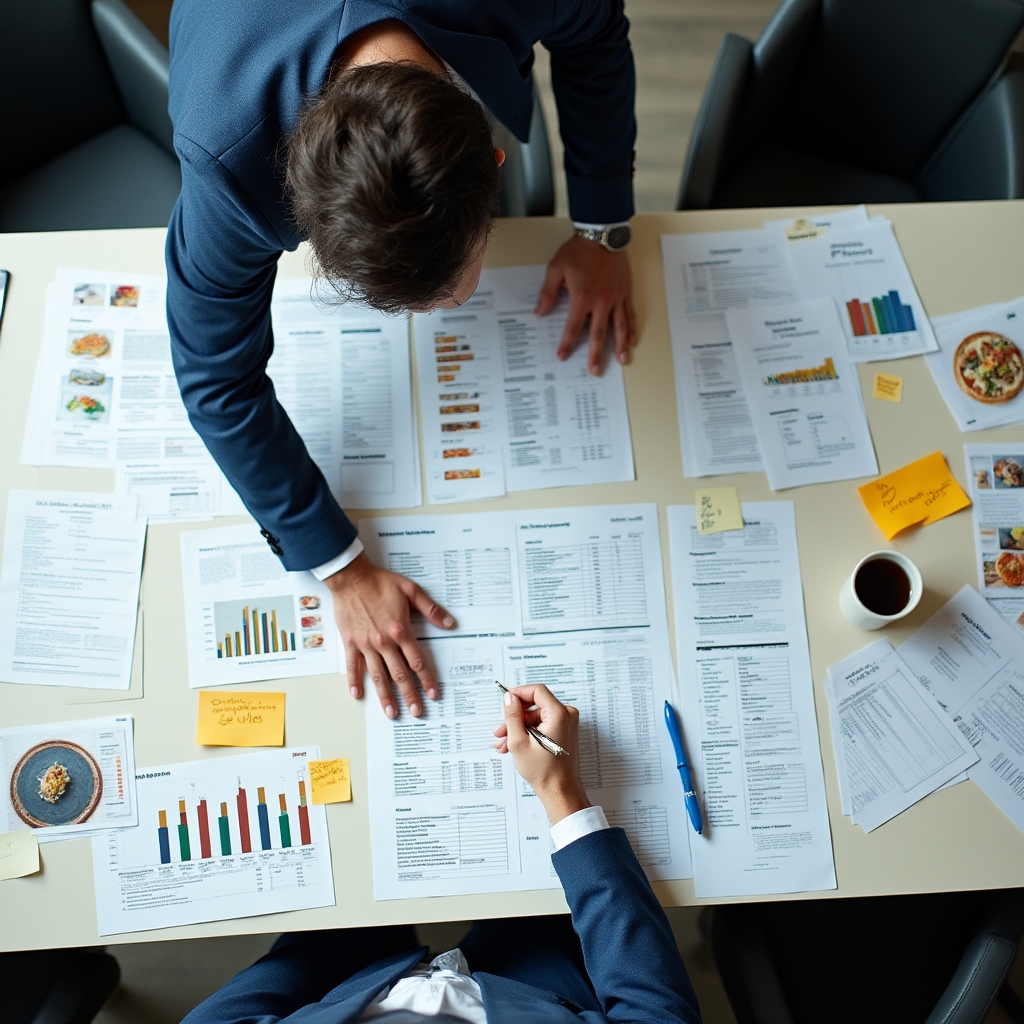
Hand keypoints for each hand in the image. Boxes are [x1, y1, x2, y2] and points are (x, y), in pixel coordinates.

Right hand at [326, 553, 454, 718]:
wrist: (351, 578)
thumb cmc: (380, 583)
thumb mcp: (411, 590)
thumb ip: (431, 609)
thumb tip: (449, 623)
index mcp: (400, 631)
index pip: (417, 662)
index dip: (427, 679)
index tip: (433, 694)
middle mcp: (384, 642)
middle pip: (400, 674)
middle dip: (410, 695)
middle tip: (417, 712)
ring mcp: (366, 644)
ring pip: (378, 675)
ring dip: (385, 696)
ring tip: (392, 712)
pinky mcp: (350, 642)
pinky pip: (353, 666)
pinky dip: (354, 681)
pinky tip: (357, 695)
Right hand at [493, 684, 589, 824]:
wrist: (559, 790)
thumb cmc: (544, 771)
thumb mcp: (519, 741)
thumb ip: (512, 716)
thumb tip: (509, 698)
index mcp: (559, 714)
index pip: (537, 691)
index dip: (519, 693)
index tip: (506, 699)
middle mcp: (566, 715)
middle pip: (534, 706)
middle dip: (515, 718)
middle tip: (501, 731)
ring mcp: (566, 724)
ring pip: (536, 718)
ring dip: (519, 729)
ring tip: (504, 743)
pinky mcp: (564, 732)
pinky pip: (542, 725)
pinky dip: (528, 733)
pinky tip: (514, 745)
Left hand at [535, 234, 636, 375]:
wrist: (603, 232)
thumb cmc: (579, 250)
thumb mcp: (556, 268)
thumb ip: (548, 293)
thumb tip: (539, 312)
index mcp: (582, 297)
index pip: (573, 327)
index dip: (567, 343)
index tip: (562, 356)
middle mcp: (601, 301)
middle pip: (598, 334)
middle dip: (595, 355)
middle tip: (595, 371)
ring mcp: (616, 298)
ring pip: (619, 327)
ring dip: (619, 346)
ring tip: (621, 362)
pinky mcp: (626, 292)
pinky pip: (630, 314)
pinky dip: (631, 328)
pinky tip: (632, 340)